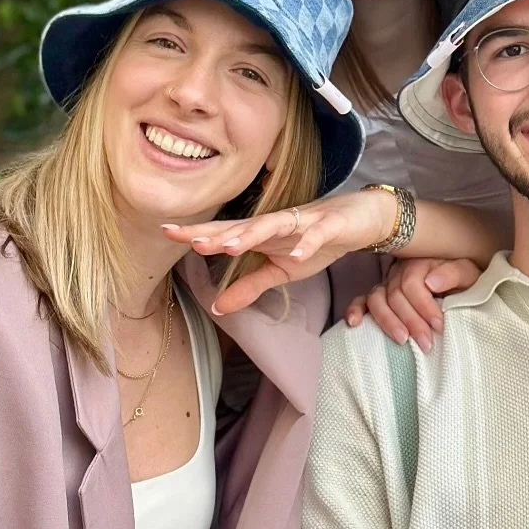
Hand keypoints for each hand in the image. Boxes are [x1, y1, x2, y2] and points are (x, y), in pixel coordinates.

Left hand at [164, 193, 398, 314]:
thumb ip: (249, 286)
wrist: (362, 219)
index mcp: (263, 235)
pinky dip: (308, 241)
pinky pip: (318, 233)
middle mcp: (278, 224)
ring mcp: (304, 222)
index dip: (198, 233)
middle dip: (216, 232)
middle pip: (242, 225)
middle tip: (188, 238)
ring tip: (230, 245)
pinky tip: (298, 252)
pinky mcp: (331, 224)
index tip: (166, 231)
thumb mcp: (282, 270)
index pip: (226, 233)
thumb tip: (216, 308)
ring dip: (252, 233)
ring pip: (274, 225)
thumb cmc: (319, 241)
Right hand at [351, 257, 484, 349]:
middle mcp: (398, 271)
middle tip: (426, 343)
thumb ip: (453, 273)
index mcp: (419, 263)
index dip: (424, 306)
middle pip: (395, 295)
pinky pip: (362, 300)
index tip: (438, 326)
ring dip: (387, 320)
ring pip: (376, 299)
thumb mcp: (467, 272)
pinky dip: (355, 310)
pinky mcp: (379, 297)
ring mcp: (386, 284)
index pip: (413, 284)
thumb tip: (431, 282)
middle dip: (410, 320)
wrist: (459, 281)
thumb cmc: (463, 279)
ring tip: (402, 340)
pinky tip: (353, 324)